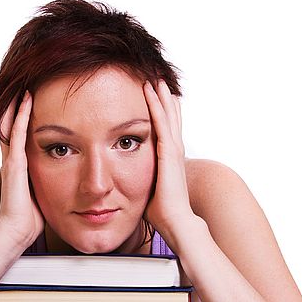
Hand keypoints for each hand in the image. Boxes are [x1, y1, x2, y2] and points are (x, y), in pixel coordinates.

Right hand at [0, 91, 44, 248]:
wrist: (14, 234)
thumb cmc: (29, 222)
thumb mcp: (44, 198)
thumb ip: (50, 187)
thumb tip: (69, 186)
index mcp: (20, 168)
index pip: (21, 138)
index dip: (25, 120)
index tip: (34, 102)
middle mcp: (13, 161)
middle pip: (13, 126)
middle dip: (18, 107)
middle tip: (24, 85)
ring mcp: (12, 161)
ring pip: (13, 125)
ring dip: (18, 104)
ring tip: (24, 84)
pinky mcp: (14, 165)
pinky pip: (17, 134)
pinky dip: (21, 115)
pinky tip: (26, 99)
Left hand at [143, 80, 196, 237]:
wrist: (177, 222)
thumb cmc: (163, 213)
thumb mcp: (149, 192)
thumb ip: (140, 183)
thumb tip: (124, 187)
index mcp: (170, 161)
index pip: (167, 132)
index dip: (164, 115)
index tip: (160, 100)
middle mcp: (174, 153)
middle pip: (170, 119)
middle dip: (165, 100)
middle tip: (160, 82)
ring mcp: (173, 151)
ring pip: (167, 117)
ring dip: (161, 97)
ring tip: (156, 79)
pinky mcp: (168, 153)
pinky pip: (161, 124)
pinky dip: (156, 106)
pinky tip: (150, 92)